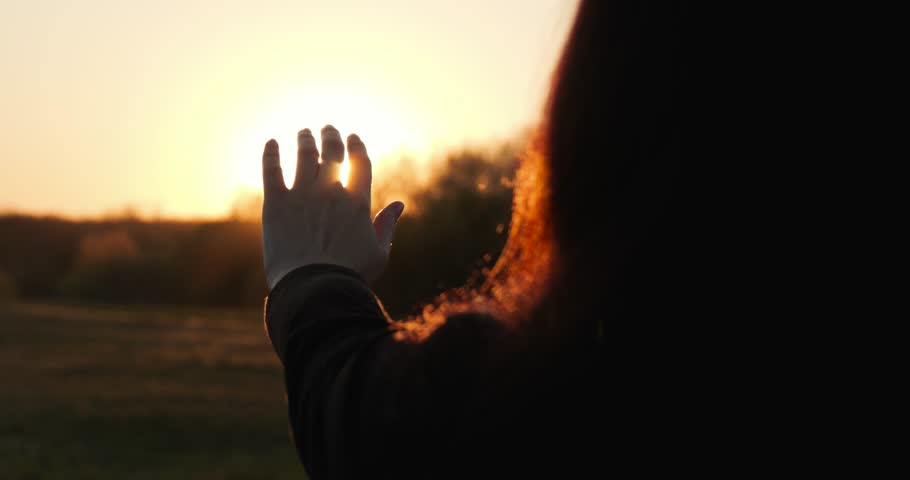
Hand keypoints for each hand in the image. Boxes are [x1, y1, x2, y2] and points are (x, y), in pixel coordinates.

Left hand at [261, 125, 403, 289]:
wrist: (313, 289)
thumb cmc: (350, 277)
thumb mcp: (378, 253)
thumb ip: (387, 226)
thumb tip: (399, 204)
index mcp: (358, 202)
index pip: (360, 161)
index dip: (356, 146)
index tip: (352, 138)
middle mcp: (331, 191)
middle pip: (331, 151)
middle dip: (330, 136)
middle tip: (327, 128)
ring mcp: (302, 195)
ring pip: (303, 155)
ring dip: (304, 139)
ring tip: (303, 132)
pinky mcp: (275, 204)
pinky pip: (271, 169)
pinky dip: (271, 153)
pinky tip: (271, 142)